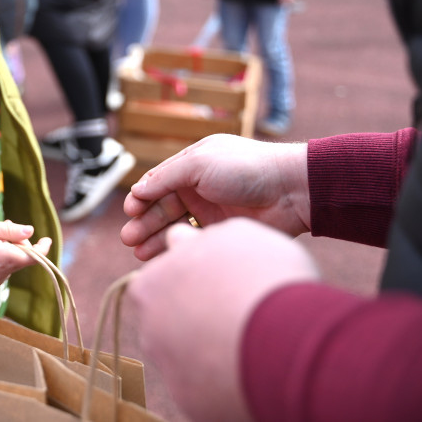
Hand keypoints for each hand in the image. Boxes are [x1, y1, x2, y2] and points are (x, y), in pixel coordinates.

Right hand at [0, 219, 51, 289]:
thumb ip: (10, 231)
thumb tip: (31, 230)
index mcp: (5, 258)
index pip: (33, 257)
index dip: (42, 248)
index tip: (47, 239)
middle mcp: (3, 273)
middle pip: (22, 258)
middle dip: (20, 242)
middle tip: (7, 225)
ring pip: (11, 264)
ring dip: (9, 250)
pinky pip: (2, 271)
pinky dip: (0, 260)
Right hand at [120, 134, 310, 260]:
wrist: (292, 191)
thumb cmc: (247, 168)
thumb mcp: (199, 163)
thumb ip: (165, 177)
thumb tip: (136, 190)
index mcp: (192, 165)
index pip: (158, 183)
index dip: (141, 198)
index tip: (130, 212)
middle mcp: (199, 187)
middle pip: (162, 207)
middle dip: (144, 223)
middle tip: (128, 238)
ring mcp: (211, 211)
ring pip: (175, 226)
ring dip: (155, 238)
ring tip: (138, 253)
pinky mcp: (223, 232)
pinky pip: (194, 242)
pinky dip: (178, 249)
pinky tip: (164, 258)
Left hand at [128, 218, 320, 421]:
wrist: (285, 343)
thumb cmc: (261, 278)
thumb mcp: (234, 237)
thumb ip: (199, 239)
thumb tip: (179, 239)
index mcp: (149, 286)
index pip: (165, 280)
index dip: (197, 278)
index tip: (225, 281)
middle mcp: (149, 330)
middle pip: (173, 319)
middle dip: (200, 316)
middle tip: (241, 312)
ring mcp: (169, 371)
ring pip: (189, 356)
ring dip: (212, 349)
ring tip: (254, 341)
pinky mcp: (191, 404)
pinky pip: (207, 388)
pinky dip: (226, 380)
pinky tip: (253, 368)